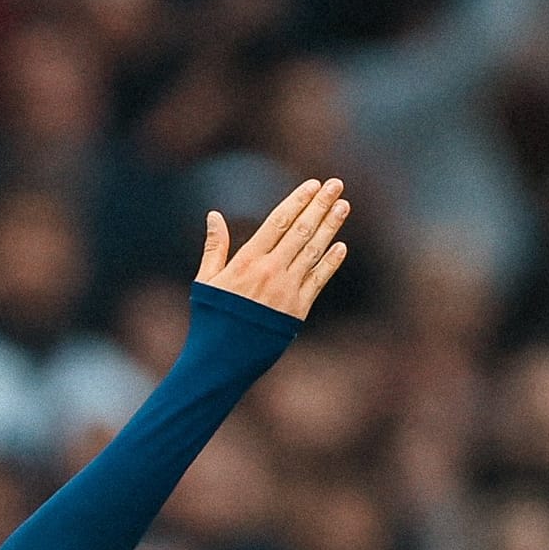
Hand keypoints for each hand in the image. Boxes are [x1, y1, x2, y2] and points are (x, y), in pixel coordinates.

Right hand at [197, 177, 348, 320]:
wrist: (220, 364)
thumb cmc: (209, 322)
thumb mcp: (205, 283)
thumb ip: (214, 247)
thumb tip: (214, 215)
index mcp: (247, 262)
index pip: (278, 222)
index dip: (298, 201)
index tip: (313, 185)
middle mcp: (270, 272)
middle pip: (301, 230)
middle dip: (320, 205)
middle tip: (336, 185)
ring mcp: (286, 291)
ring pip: (313, 251)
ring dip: (330, 227)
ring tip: (343, 206)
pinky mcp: (296, 311)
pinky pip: (317, 281)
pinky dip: (330, 262)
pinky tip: (340, 246)